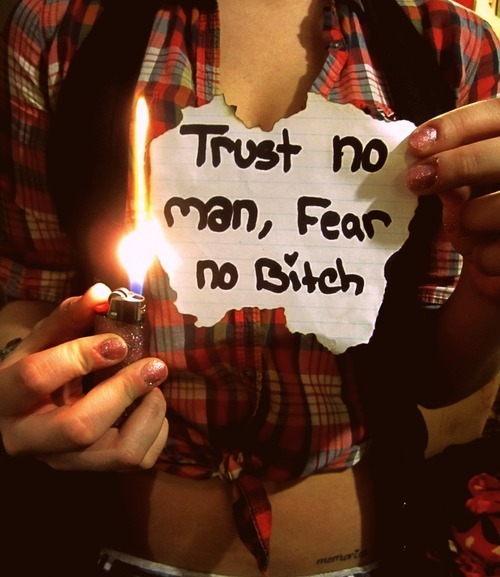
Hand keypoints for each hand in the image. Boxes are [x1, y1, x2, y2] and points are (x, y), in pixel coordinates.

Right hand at [0, 284, 168, 470]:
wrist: (32, 408)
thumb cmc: (40, 366)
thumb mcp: (46, 339)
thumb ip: (71, 315)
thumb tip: (102, 293)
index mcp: (7, 397)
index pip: (36, 378)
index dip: (80, 356)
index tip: (119, 342)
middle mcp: (30, 438)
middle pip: (80, 427)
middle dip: (124, 391)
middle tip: (154, 365)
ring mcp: (64, 461)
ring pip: (118, 453)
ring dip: (148, 415)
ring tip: (154, 388)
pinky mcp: (94, 472)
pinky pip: (138, 459)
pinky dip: (157, 431)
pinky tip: (150, 406)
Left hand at [406, 97, 499, 299]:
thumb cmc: (490, 212)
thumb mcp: (471, 188)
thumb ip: (455, 172)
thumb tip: (424, 168)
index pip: (495, 115)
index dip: (456, 125)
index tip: (416, 144)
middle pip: (499, 155)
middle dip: (454, 166)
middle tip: (416, 180)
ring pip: (496, 207)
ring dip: (469, 220)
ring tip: (471, 226)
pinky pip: (496, 252)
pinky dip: (483, 257)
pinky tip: (486, 253)